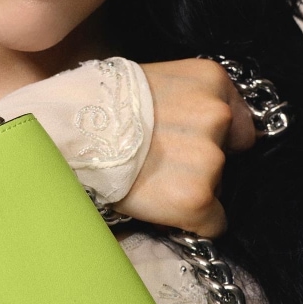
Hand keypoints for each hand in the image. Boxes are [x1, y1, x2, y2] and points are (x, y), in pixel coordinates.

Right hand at [113, 59, 255, 237]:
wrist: (67, 133)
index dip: (211, 137)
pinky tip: (161, 206)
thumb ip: (188, 100)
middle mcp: (218, 116)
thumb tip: (201, 130)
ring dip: (192, 189)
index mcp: (212, 80)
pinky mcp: (197, 198)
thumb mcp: (154, 81)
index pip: (235, 122)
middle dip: (202, 162)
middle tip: (161, 162)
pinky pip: (214, 223)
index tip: (184, 144)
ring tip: (150, 181)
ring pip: (217, 187)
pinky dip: (193, 222)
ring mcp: (210, 158)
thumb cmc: (99, 106)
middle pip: (228, 154)